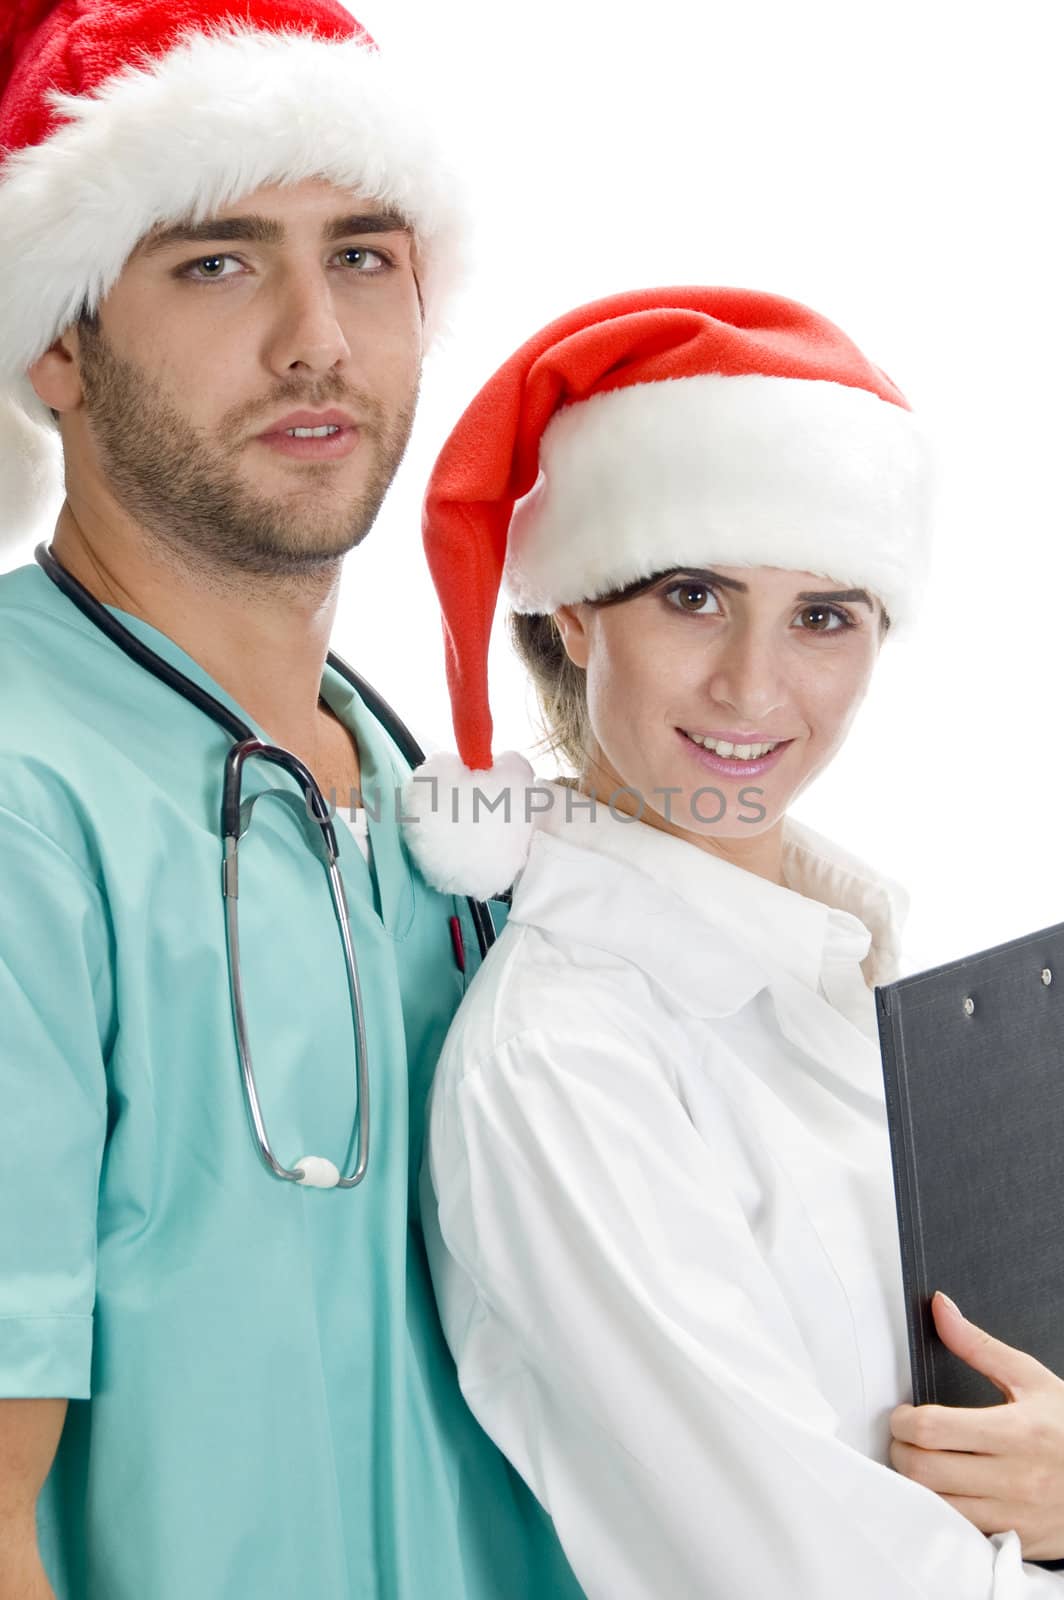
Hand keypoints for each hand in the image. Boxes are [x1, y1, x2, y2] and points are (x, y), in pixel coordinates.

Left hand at [890, 1291, 1063, 1559]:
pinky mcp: (1015, 1542)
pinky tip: (945, 1492)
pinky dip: (941, 1513)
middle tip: (907, 1438)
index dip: (904, 1419)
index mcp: (1015, 1432)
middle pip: (924, 1471)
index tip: (905, 1413)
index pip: (932, 1429)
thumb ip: (978, 1345)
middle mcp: (1014, 1479)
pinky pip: (960, 1533)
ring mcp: (1014, 1516)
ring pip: (935, 1507)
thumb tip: (939, 1307)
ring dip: (917, 1484)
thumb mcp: (1032, 1380)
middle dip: (901, 1450)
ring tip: (923, 1462)